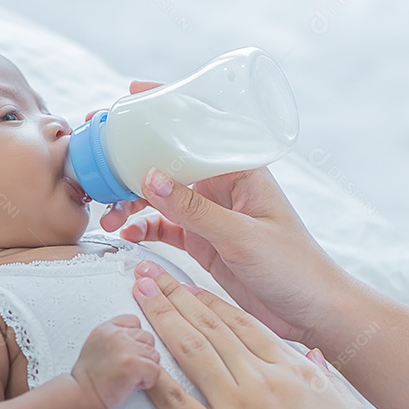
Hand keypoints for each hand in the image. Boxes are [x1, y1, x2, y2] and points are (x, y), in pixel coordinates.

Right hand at [70, 315, 160, 408]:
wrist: (82, 395)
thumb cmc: (89, 377)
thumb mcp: (95, 344)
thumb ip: (114, 336)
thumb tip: (134, 338)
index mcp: (106, 328)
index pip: (134, 321)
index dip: (135, 339)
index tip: (127, 352)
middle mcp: (116, 335)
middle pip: (148, 338)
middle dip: (142, 354)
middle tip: (128, 367)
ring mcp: (126, 348)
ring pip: (154, 355)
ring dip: (146, 368)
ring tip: (129, 376)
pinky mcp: (133, 364)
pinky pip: (155, 370)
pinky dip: (148, 381)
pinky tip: (133, 384)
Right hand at [89, 81, 353, 346]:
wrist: (313, 313)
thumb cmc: (295, 267)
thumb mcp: (242, 237)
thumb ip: (195, 210)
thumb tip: (149, 176)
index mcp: (241, 169)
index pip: (199, 127)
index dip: (165, 110)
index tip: (130, 96)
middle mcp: (224, 184)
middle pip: (170, 160)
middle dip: (133, 158)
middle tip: (96, 159)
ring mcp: (211, 212)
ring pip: (160, 195)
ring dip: (131, 200)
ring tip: (109, 214)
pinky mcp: (204, 241)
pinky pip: (164, 226)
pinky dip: (142, 227)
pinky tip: (127, 234)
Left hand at [131, 263, 380, 408]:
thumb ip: (329, 377)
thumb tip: (313, 354)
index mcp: (291, 370)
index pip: (244, 325)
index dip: (213, 303)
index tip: (192, 289)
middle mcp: (261, 380)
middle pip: (212, 328)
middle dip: (179, 298)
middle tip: (154, 276)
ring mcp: (236, 407)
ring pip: (192, 350)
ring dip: (163, 318)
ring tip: (143, 295)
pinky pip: (177, 403)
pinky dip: (156, 378)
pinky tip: (141, 358)